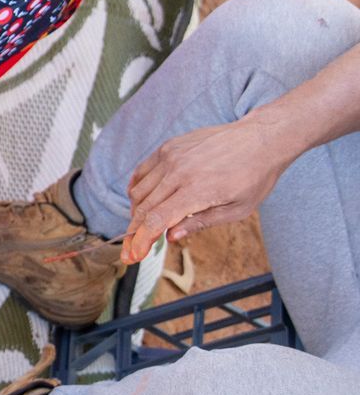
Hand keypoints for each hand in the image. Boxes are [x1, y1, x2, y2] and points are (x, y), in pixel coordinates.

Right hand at [121, 116, 292, 263]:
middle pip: (143, 207)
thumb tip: (170, 236)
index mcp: (196, 190)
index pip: (156, 219)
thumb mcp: (236, 209)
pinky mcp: (169, 147)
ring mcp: (171, 156)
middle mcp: (178, 172)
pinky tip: (140, 200)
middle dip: (134, 232)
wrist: (261, 139)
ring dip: (136, 212)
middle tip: (132, 248)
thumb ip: (200, 222)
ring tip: (143, 225)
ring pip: (138, 190)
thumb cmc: (254, 176)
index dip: (141, 240)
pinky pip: (142, 171)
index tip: (134, 255)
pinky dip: (136, 188)